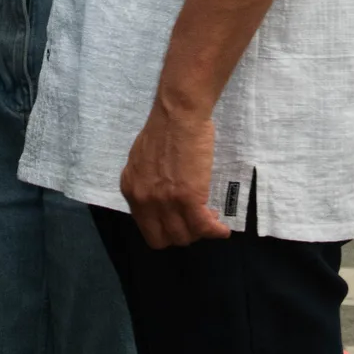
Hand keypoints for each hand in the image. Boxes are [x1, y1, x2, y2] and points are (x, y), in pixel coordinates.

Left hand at [119, 98, 231, 248]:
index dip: (166, 230)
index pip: (147, 229)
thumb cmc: (164, 129)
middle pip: (164, 239)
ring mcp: (165, 201)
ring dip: (199, 232)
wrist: (178, 115)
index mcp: (131, 190)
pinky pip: (203, 227)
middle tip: (195, 221)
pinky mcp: (188, 198)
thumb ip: (145, 183)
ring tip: (210, 218)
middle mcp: (144, 200)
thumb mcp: (141, 160)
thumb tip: (158, 199)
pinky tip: (222, 230)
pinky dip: (215, 232)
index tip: (179, 221)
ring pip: (185, 236)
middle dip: (182, 234)